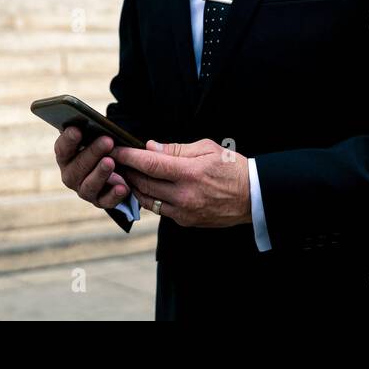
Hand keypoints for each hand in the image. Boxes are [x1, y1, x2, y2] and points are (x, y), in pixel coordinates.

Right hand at [54, 125, 131, 211]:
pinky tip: (123, 187)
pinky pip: (106, 201)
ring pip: (89, 185)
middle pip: (77, 167)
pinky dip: (114, 195)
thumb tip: (93, 121)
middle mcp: (70, 175)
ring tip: (111, 162)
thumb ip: (91, 130)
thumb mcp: (95, 137)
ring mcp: (84, 190)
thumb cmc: (101, 147)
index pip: (62, 149)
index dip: (68, 140)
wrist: (116, 168)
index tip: (77, 129)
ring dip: (100, 173)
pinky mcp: (100, 201)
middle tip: (107, 140)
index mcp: (66, 157)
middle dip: (92, 153)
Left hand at [109, 138, 250, 228]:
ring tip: (128, 174)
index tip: (116, 150)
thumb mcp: (207, 148)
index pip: (149, 163)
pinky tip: (148, 188)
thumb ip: (177, 149)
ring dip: (135, 186)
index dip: (128, 156)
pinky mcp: (186, 221)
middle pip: (143, 183)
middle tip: (117, 161)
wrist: (253, 197)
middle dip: (127, 171)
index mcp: (189, 173)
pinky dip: (150, 198)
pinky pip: (160, 210)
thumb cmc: (232, 168)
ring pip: (147, 200)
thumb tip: (151, 147)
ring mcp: (184, 212)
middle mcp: (184, 195)